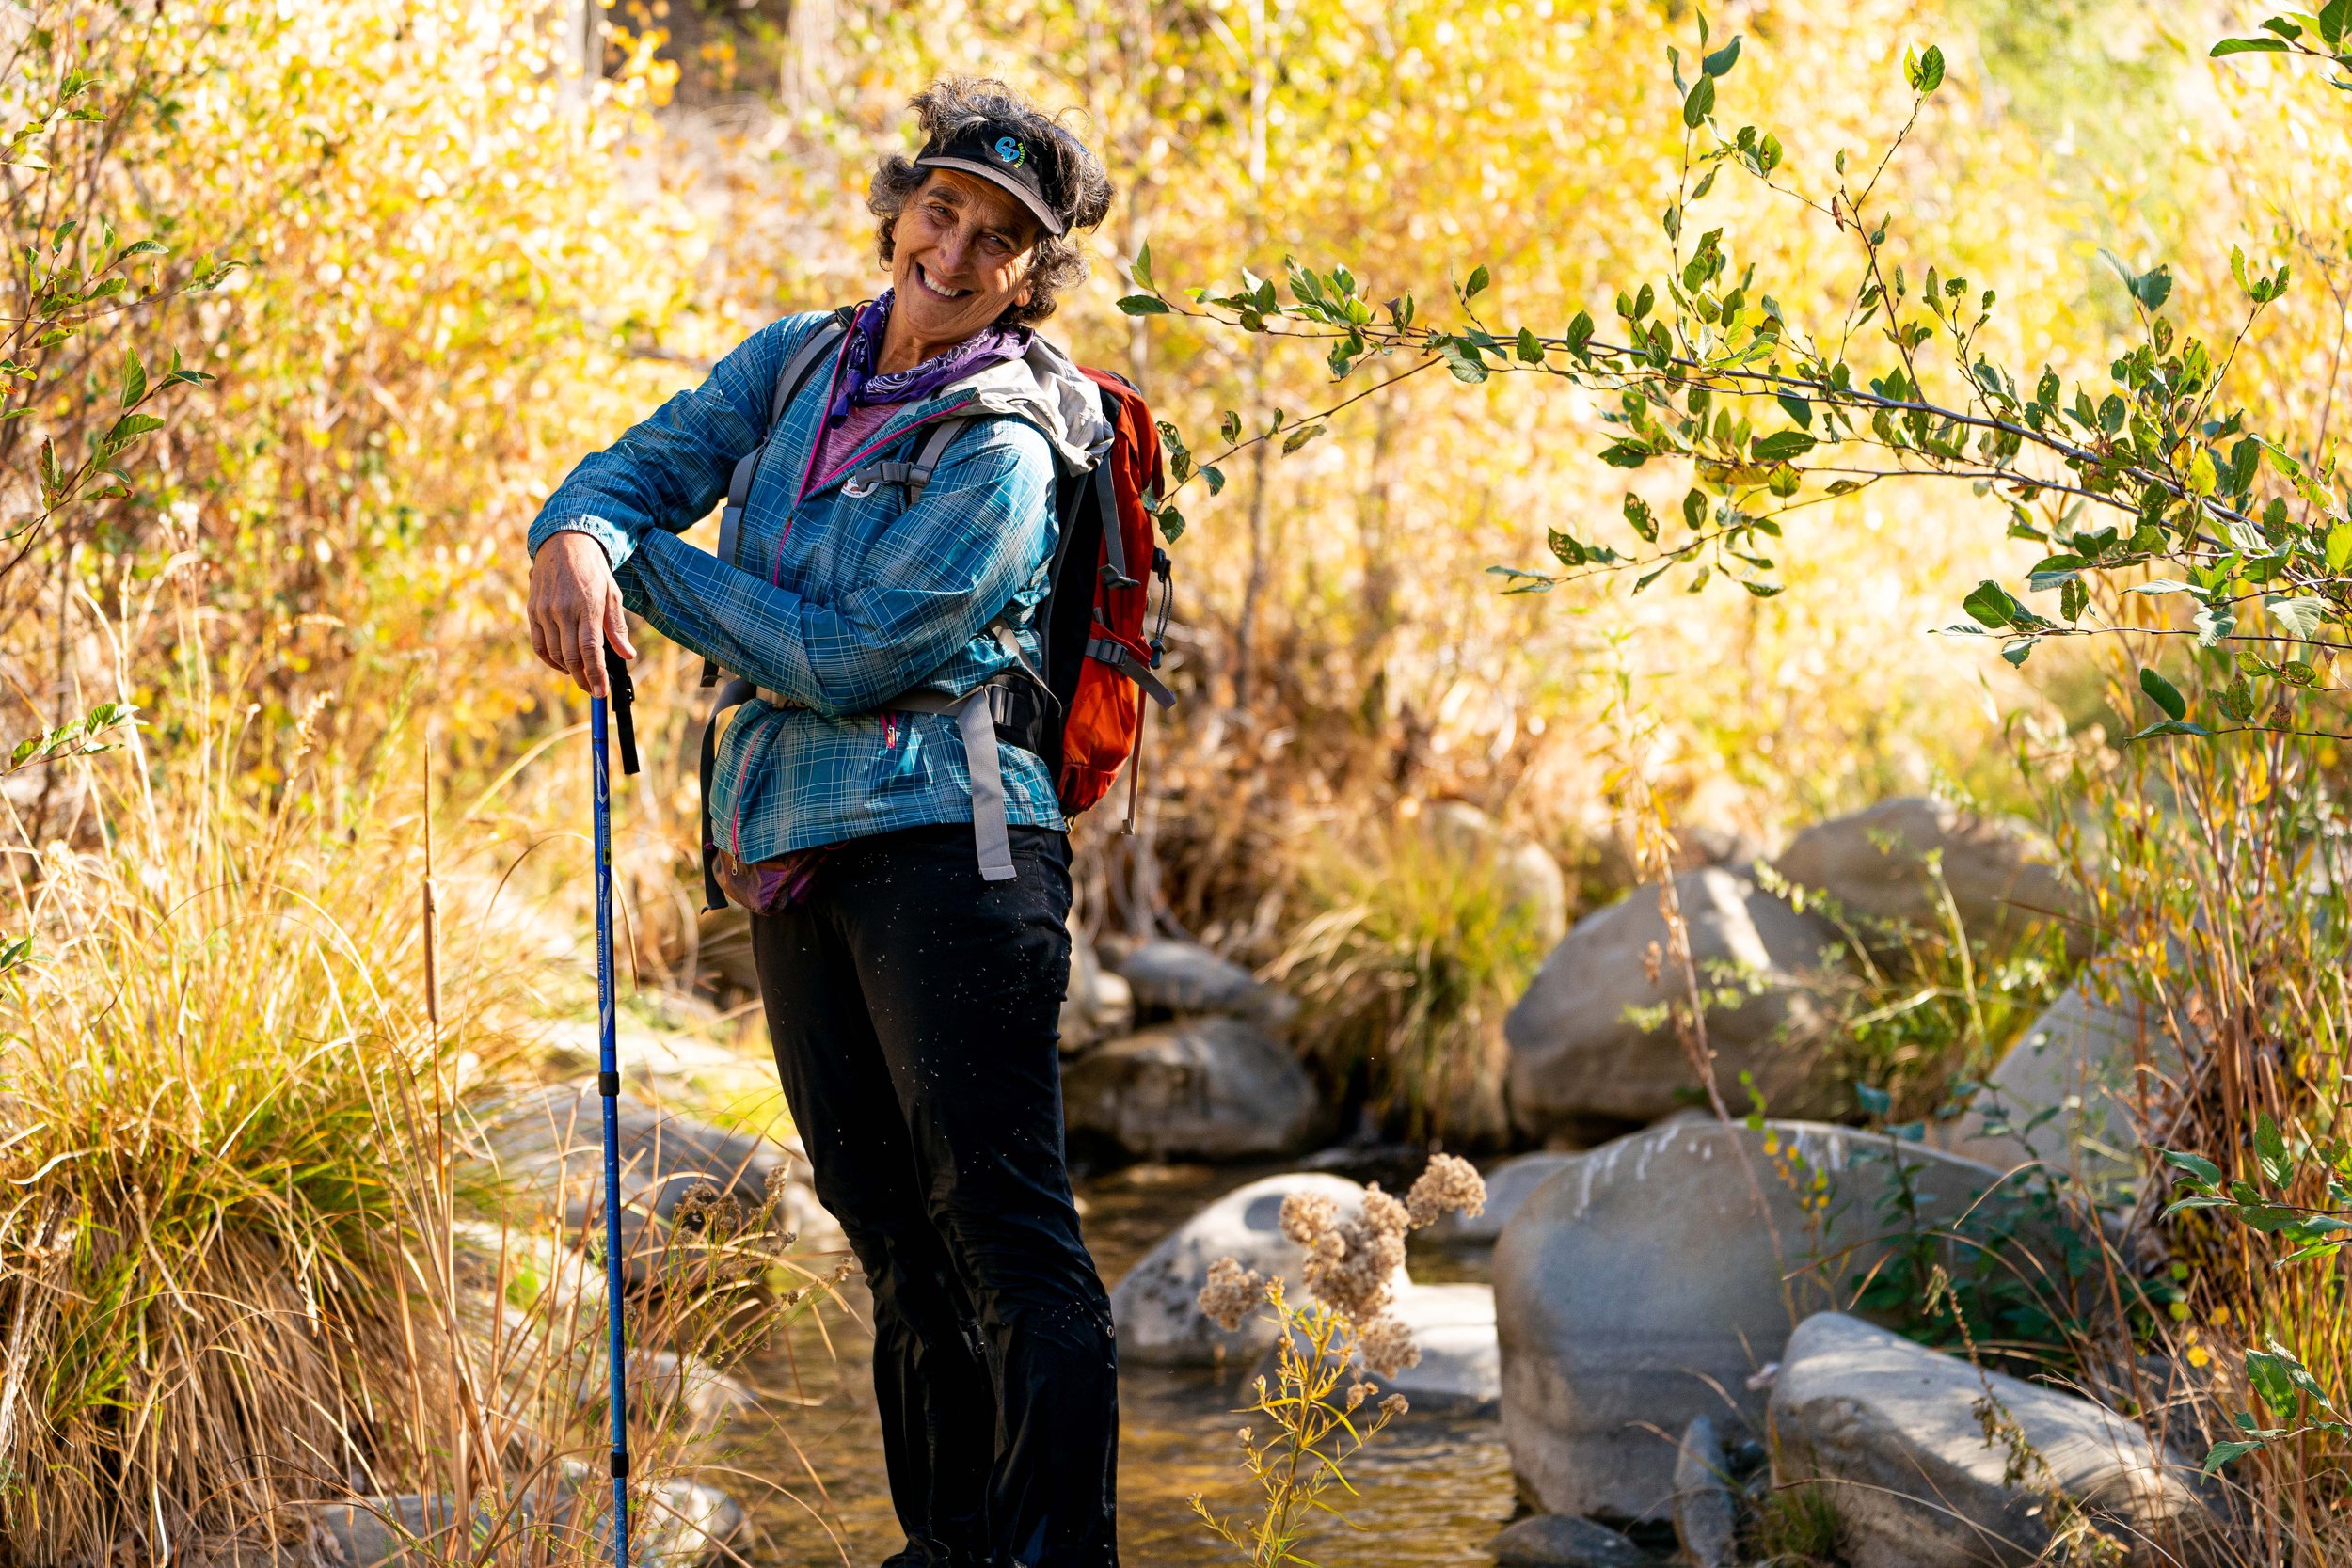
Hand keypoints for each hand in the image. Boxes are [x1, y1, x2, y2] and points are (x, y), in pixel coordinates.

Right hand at [528, 530, 637, 697]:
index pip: (591, 650)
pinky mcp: (532, 610)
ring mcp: (544, 610)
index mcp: (587, 606)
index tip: (602, 692)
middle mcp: (563, 609)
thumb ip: (617, 627)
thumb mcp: (612, 594)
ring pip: (554, 653)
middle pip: (571, 656)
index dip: (596, 675)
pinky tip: (563, 664)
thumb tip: (627, 655)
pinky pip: (538, 644)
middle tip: (594, 690)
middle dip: (584, 679)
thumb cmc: (593, 571)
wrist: (564, 543)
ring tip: (582, 675)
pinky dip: (550, 659)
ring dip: (568, 670)